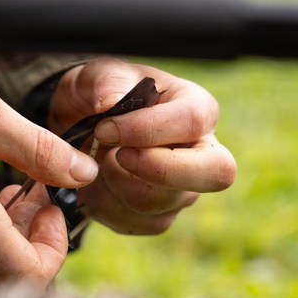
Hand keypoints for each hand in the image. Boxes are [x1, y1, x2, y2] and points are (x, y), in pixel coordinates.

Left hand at [49, 58, 235, 234]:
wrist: (80, 126)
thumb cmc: (101, 95)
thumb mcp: (98, 75)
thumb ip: (107, 81)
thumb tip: (111, 102)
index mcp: (197, 108)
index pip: (192, 122)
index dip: (147, 130)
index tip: (104, 129)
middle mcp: (202, 153)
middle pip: (216, 174)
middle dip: (158, 170)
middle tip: (115, 155)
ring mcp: (184, 189)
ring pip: (160, 204)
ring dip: (113, 185)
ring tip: (94, 160)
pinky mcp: (159, 215)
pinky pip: (135, 223)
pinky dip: (103, 205)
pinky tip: (93, 182)